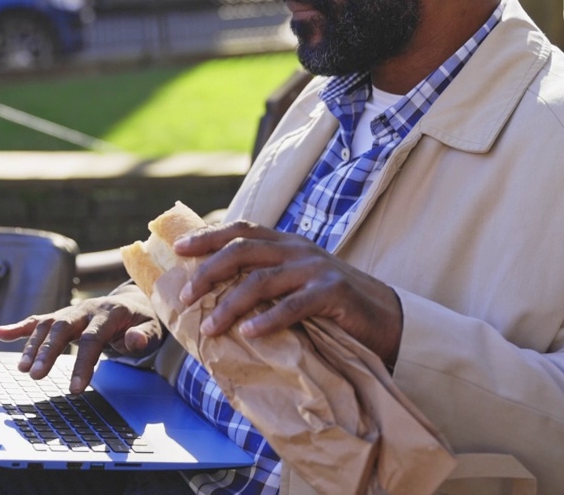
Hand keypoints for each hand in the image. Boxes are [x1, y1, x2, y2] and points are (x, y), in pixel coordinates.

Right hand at [0, 285, 161, 392]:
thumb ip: (144, 336)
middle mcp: (87, 309)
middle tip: (36, 376)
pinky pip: (39, 320)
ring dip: (33, 345)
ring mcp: (73, 311)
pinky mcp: (63, 316)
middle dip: (48, 351)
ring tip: (23, 369)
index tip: (74, 389)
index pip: (93, 339)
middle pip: (63, 328)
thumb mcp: (154, 329)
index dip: (83, 363)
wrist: (136, 302)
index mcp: (110, 313)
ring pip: (48, 325)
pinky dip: (20, 327)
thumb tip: (133, 341)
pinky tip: (1, 334)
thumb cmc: (144, 321)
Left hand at [175, 220, 402, 364]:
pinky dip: (268, 319)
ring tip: (210, 327)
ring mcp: (315, 269)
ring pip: (261, 281)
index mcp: (286, 243)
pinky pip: (293, 305)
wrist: (384, 318)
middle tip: (187, 296)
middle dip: (209, 271)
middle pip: (243, 251)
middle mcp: (297, 250)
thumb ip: (266, 281)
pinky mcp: (332, 293)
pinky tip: (248, 332)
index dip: (208, 236)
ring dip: (230, 304)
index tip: (179, 249)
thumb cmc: (332, 306)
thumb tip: (215, 297)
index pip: (241, 231)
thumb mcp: (296, 284)